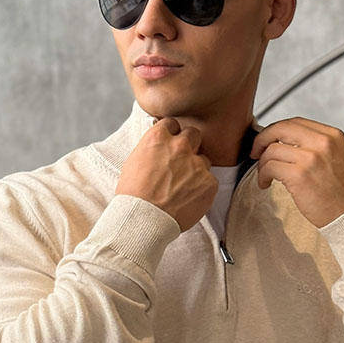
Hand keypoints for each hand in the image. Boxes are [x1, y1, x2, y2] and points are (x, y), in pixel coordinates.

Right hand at [115, 117, 218, 233]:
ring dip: (196, 169)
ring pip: (203, 160)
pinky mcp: (208, 183)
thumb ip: (151, 149)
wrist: (143, 219)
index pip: (172, 123)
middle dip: (189, 145)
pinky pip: (210, 181)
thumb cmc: (133, 195)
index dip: (172, 134)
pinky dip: (202, 189)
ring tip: (183, 187)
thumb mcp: (134, 162)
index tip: (170, 144)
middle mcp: (180, 146)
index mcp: (159, 137)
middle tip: (182, 162)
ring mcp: (196, 164)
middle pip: (194, 134)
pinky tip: (189, 199)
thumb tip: (158, 147)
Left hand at [249, 116, 343, 227]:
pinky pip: (270, 167)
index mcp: (332, 135)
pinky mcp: (299, 175)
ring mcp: (311, 158)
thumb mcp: (336, 158)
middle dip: (263, 139)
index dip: (276, 130)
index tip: (268, 142)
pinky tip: (266, 184)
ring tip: (265, 176)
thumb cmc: (340, 193)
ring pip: (272, 150)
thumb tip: (284, 140)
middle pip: (281, 128)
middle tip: (256, 153)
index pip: (295, 122)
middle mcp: (322, 142)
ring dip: (262, 164)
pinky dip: (262, 175)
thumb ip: (315, 145)